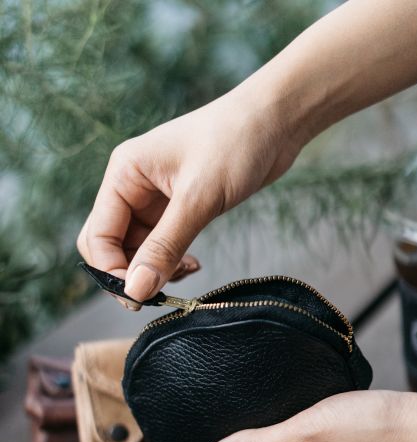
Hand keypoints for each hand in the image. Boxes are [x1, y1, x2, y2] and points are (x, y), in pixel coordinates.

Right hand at [77, 88, 300, 301]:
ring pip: (137, 250)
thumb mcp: (198, 199)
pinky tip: (193, 264)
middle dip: (128, 274)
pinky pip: (161, 246)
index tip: (139, 298)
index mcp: (125, 174)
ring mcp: (154, 198)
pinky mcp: (178, 208)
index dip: (112, 272)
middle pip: (110, 245)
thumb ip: (165, 247)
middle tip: (155, 297)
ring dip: (154, 270)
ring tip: (187, 272)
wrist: (275, 123)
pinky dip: (171, 261)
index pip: (98, 236)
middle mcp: (132, 186)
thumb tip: (136, 290)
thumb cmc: (235, 144)